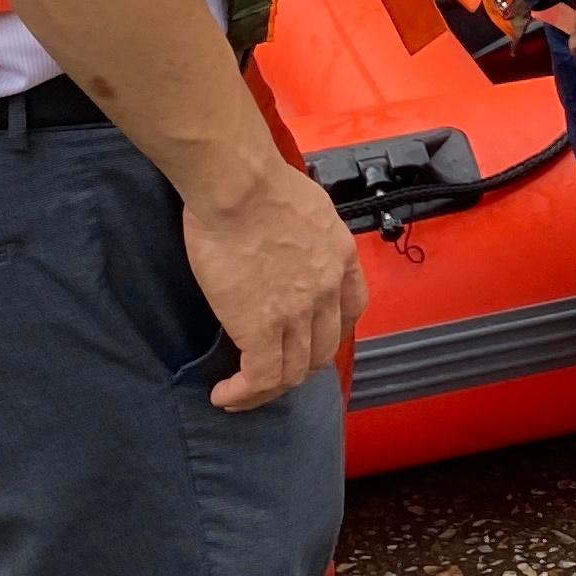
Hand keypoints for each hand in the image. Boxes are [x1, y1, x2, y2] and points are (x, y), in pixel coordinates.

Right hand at [182, 157, 366, 410]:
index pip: (352, 309)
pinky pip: (260, 377)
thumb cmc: (259, 179)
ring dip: (267, 390)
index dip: (332, 330)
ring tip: (240, 393)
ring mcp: (297, 313)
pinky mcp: (260, 328)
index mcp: (340, 257)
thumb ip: (307, 229)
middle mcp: (326, 290)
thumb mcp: (306, 203)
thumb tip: (290, 234)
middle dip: (299, 365)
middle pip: (323, 349)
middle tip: (270, 370)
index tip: (309, 336)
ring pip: (293, 372)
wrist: (239, 184)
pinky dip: (243, 394)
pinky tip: (223, 395)